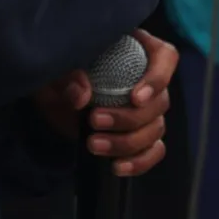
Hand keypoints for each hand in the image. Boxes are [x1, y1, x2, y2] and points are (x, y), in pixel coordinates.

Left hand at [34, 29, 177, 176]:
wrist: (51, 102)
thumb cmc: (60, 73)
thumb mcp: (58, 67)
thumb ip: (69, 75)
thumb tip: (82, 95)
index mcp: (137, 51)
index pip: (166, 58)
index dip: (158, 78)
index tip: (135, 97)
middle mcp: (148, 80)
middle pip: (161, 102)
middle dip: (129, 118)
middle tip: (94, 120)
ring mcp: (147, 111)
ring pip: (156, 129)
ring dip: (127, 142)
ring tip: (94, 145)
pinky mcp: (140, 136)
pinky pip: (154, 150)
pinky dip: (140, 162)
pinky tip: (117, 166)